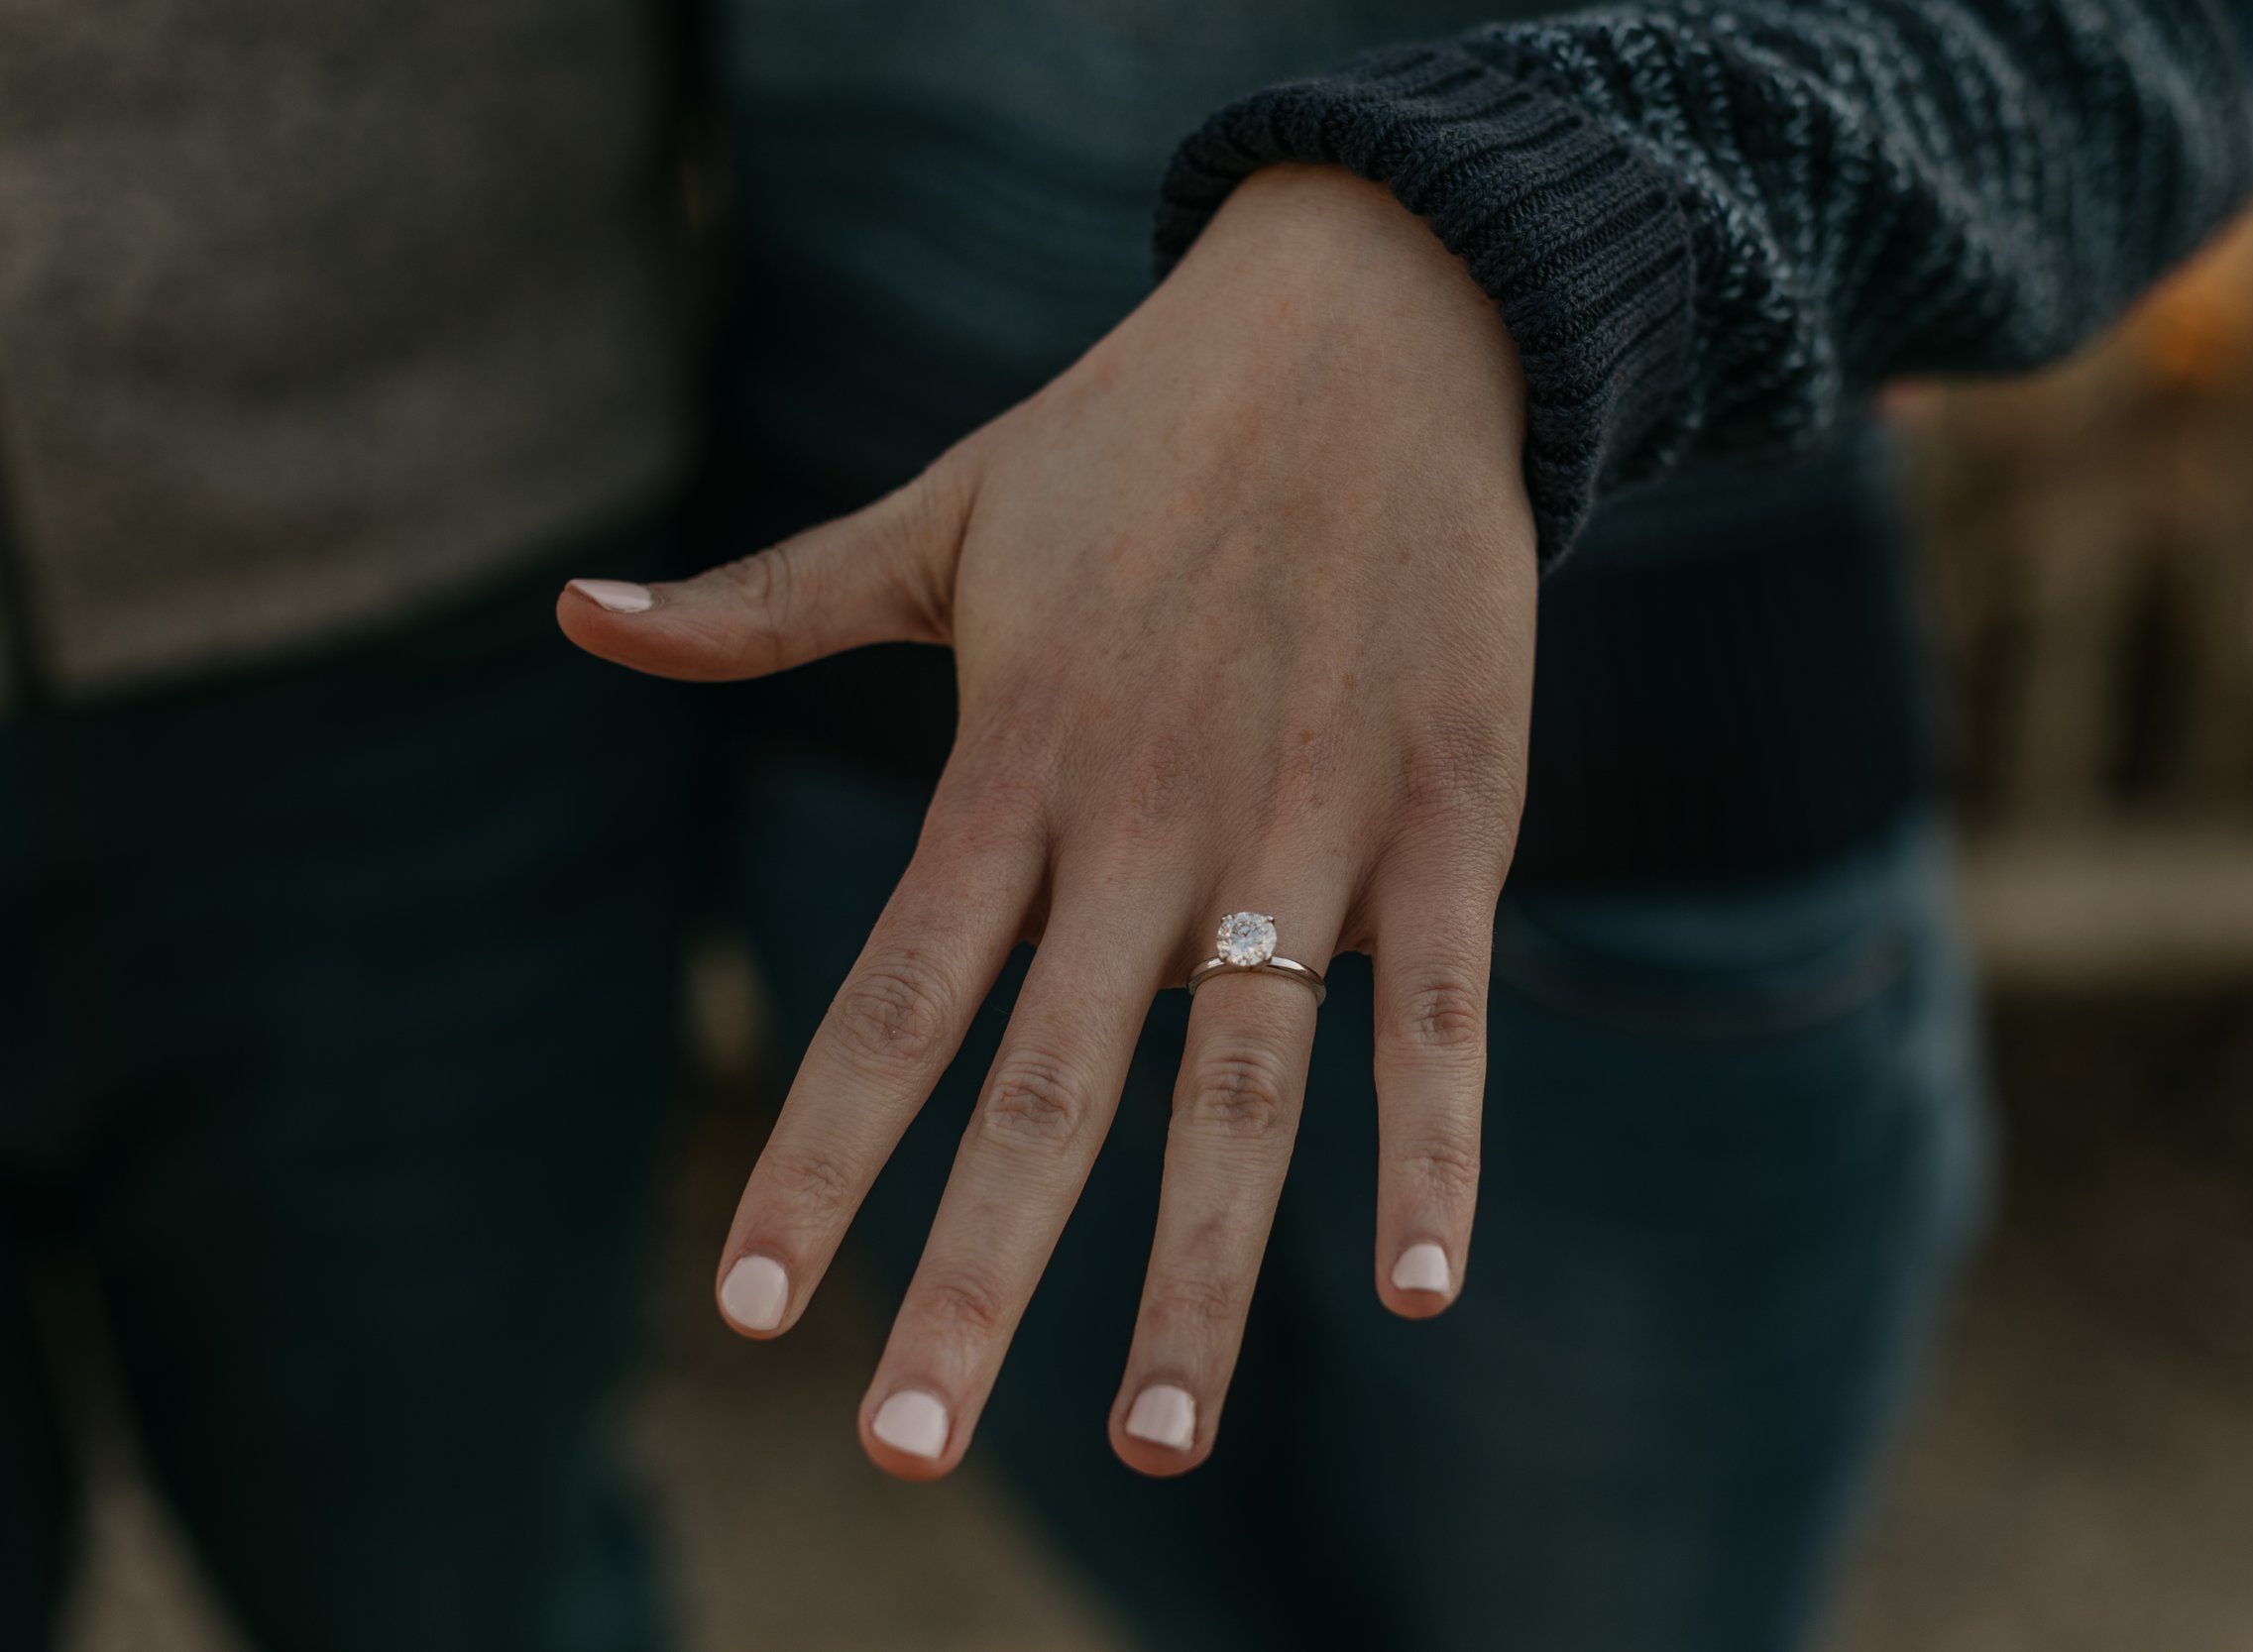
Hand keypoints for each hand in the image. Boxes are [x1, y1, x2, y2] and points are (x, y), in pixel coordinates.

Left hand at [561, 164, 1535, 1477]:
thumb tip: (576, 625)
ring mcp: (1303, 826)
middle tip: (903, 1451)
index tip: (746, 1307)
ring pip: (1243, 1084)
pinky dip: (1432, 1148)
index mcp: (1015, 763)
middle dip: (970, 1276)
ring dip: (1200, 1273)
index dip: (817, 1156)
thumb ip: (765, 604)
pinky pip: (1440, 1012)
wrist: (1373, 319)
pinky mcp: (1446, 814)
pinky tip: (1417, 1291)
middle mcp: (1147, 821)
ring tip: (1161, 1443)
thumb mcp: (937, 514)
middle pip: (1044, 1084)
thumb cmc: (1139, 434)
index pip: (893, 997)